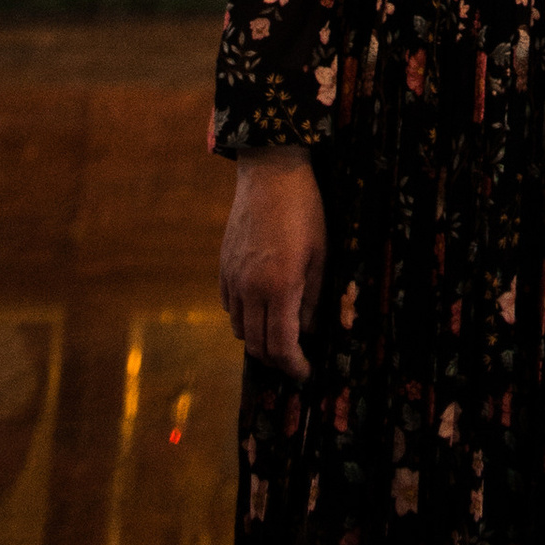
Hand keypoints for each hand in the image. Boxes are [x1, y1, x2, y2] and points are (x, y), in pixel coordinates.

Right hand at [220, 148, 324, 379]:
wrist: (271, 172)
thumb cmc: (305, 210)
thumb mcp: (321, 254)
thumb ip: (313, 298)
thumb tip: (308, 330)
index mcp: (278, 288)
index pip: (281, 346)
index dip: (293, 366)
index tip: (305, 372)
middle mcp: (250, 289)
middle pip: (257, 345)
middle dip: (277, 359)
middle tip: (295, 359)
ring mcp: (232, 278)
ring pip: (240, 329)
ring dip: (259, 339)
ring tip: (280, 333)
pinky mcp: (223, 267)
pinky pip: (230, 307)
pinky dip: (245, 317)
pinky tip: (262, 306)